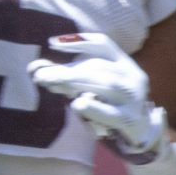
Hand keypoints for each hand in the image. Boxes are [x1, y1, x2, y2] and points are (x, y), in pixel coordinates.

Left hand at [29, 30, 168, 160]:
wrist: (139, 133)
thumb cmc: (109, 105)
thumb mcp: (94, 87)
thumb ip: (71, 77)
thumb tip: (36, 69)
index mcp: (125, 64)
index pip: (104, 44)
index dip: (79, 41)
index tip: (50, 43)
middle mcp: (133, 77)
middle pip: (99, 66)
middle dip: (67, 69)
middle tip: (40, 75)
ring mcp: (133, 99)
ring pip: (106, 84)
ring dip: (73, 82)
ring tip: (48, 84)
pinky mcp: (129, 119)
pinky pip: (110, 112)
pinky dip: (92, 107)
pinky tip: (76, 104)